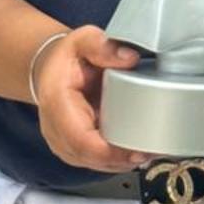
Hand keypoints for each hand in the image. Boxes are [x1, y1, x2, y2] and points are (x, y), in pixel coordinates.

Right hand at [32, 24, 154, 171]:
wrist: (51, 69)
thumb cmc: (67, 58)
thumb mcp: (82, 40)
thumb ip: (102, 45)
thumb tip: (129, 58)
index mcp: (56, 103)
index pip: (80, 139)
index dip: (108, 152)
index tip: (134, 151)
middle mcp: (55, 129)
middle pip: (89, 157)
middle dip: (121, 159)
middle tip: (152, 150)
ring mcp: (63, 142)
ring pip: (93, 164)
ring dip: (120, 162)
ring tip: (149, 151)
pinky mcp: (73, 148)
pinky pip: (95, 161)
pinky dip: (116, 160)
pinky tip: (136, 152)